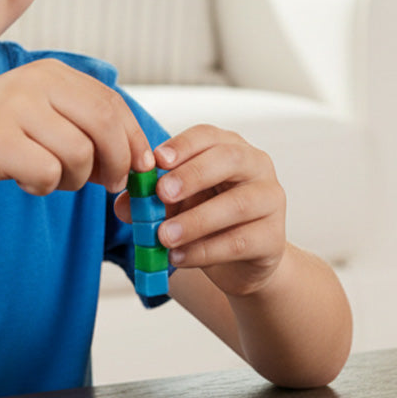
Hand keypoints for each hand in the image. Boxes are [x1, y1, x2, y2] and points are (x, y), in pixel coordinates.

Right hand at [0, 59, 155, 199]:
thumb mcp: (37, 116)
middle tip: (111, 185)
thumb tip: (137, 159)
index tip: (139, 167)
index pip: (112, 102)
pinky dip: (43, 186)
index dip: (134, 139)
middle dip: (118, 162)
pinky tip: (23, 180)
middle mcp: (35, 82)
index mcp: (50, 72)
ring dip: (73, 179)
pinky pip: (48, 173)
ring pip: (80, 154)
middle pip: (104, 125)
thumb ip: (81, 126)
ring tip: (49, 177)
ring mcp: (15, 108)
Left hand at [115, 124, 286, 296]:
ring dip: (196, 220)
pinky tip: (178, 257)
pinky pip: (239, 242)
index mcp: (229, 148)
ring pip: (237, 205)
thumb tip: (123, 205)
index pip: (208, 136)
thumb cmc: (207, 219)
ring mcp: (270, 201)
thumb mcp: (175, 204)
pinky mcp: (273, 238)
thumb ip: (150, 200)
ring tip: (164, 236)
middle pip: (229, 160)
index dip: (183, 145)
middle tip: (162, 193)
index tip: (157, 159)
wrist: (241, 262)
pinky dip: (204, 251)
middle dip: (192, 175)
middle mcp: (256, 167)